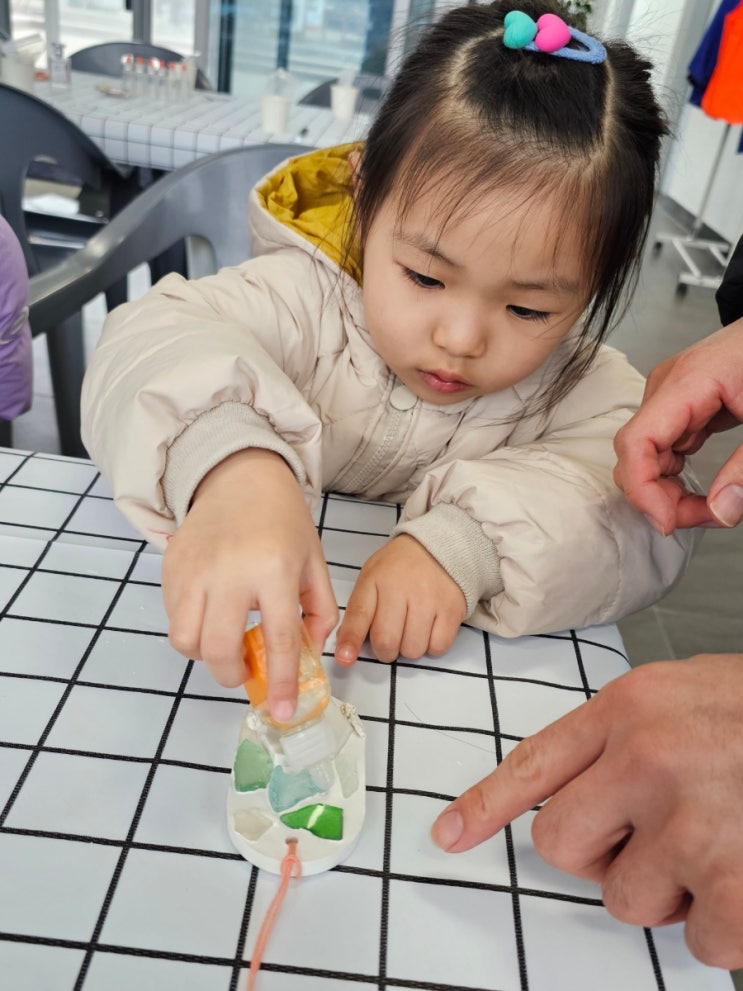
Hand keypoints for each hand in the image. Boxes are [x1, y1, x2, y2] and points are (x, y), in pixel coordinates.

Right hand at [162, 449, 337, 719]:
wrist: (239, 477)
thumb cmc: (281, 521)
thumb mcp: (313, 562)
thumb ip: (319, 610)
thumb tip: (310, 653)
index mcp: (274, 571)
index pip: (276, 640)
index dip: (279, 682)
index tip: (280, 710)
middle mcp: (229, 572)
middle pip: (217, 650)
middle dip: (231, 675)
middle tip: (245, 671)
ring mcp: (194, 570)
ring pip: (185, 640)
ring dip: (205, 654)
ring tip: (225, 639)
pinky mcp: (171, 567)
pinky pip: (172, 616)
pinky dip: (190, 627)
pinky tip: (211, 611)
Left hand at [334, 534, 466, 664]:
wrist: (437, 547)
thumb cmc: (398, 567)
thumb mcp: (371, 578)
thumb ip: (359, 611)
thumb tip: (346, 648)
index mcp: (376, 580)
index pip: (360, 615)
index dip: (350, 641)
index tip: (344, 658)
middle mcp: (402, 589)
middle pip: (387, 642)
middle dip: (384, 651)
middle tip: (389, 640)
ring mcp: (430, 600)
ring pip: (413, 650)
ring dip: (409, 649)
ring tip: (411, 629)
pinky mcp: (452, 610)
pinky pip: (438, 647)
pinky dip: (432, 646)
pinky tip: (429, 630)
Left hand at [431, 653, 742, 968]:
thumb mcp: (684, 693)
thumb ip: (621, 734)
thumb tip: (571, 789)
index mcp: (632, 708)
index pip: (535, 763)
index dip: (484, 805)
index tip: (448, 834)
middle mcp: (649, 762)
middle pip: (562, 846)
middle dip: (600, 852)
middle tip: (651, 832)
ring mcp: (693, 827)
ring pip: (625, 899)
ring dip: (666, 886)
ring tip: (718, 839)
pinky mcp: (737, 891)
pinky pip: (696, 939)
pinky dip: (722, 921)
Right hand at [613, 319, 742, 533]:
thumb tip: (721, 512)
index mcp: (689, 381)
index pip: (637, 440)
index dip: (642, 487)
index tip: (666, 521)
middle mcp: (669, 387)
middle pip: (635, 453)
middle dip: (658, 496)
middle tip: (703, 518)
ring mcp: (671, 396)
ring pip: (646, 456)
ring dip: (667, 490)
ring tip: (707, 509)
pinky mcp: (681, 406)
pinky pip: (662, 449)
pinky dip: (675, 477)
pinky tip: (700, 491)